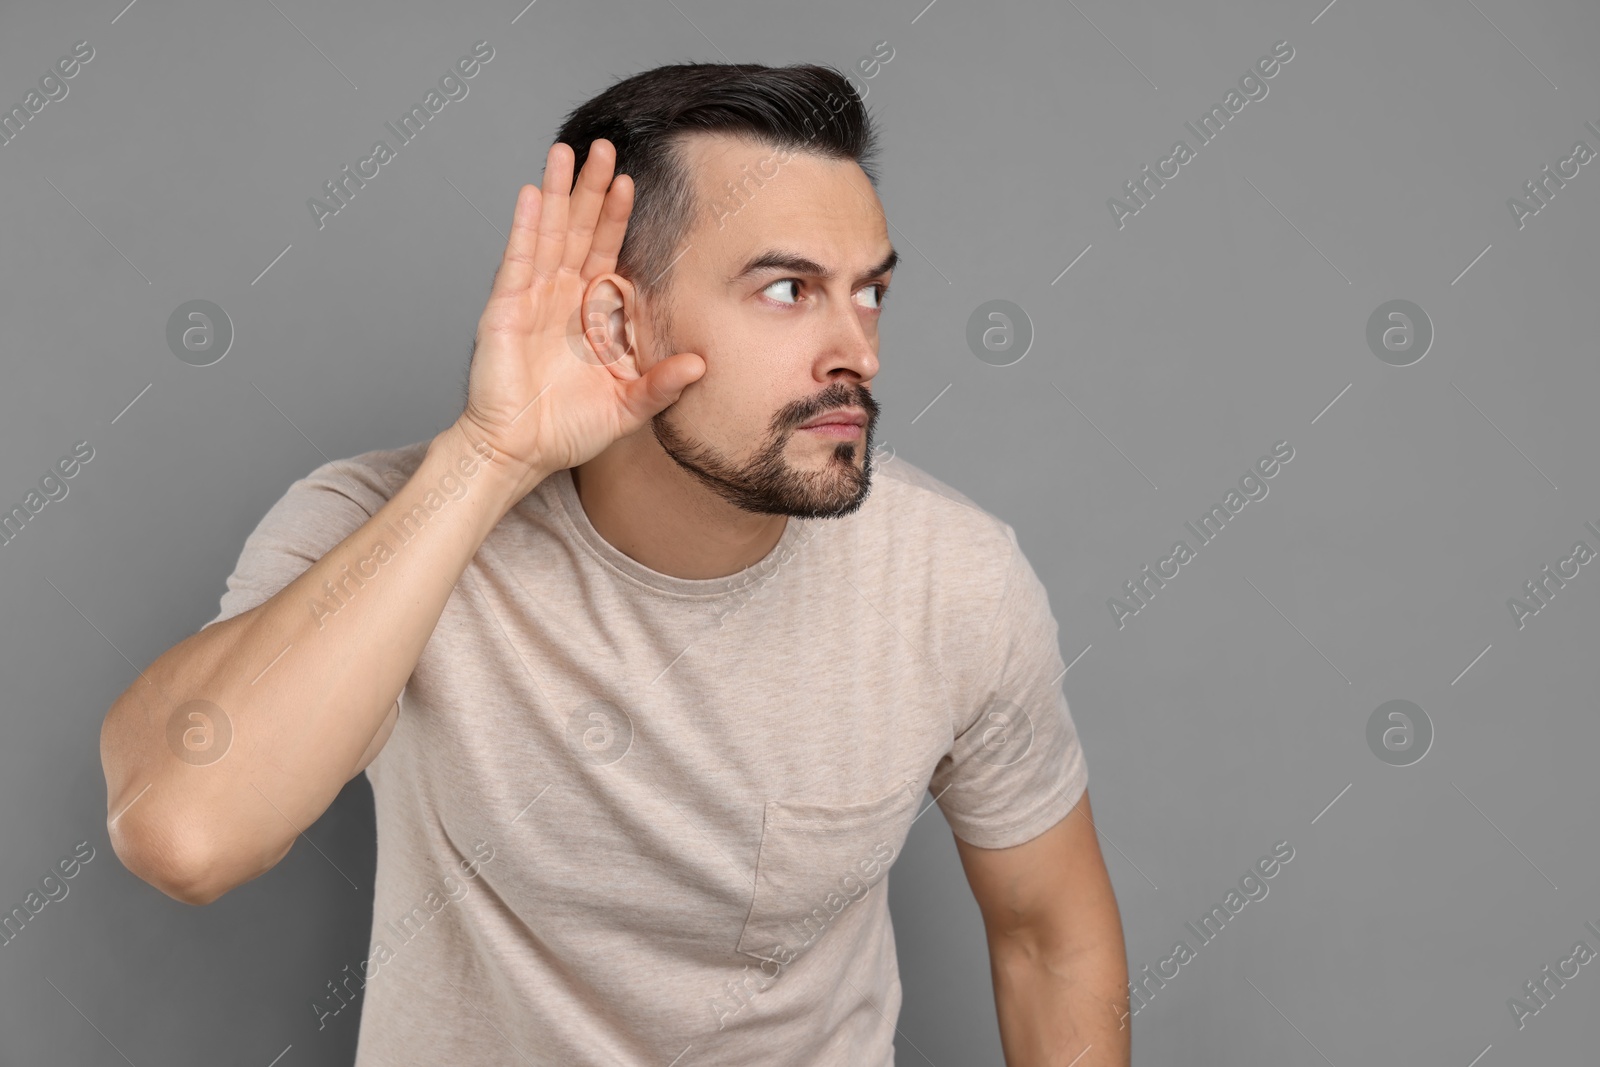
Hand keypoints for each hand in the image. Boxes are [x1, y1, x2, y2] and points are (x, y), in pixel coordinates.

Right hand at [456, 139, 704, 498]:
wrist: (519, 452)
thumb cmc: (568, 431)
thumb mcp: (628, 407)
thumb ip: (662, 384)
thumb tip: (701, 363)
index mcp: (590, 312)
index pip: (607, 252)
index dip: (618, 217)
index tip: (632, 182)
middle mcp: (561, 297)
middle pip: (580, 230)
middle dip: (592, 189)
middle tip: (605, 147)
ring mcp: (531, 298)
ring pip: (549, 233)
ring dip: (559, 192)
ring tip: (568, 152)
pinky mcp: (505, 308)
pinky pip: (519, 259)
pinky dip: (527, 226)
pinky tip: (535, 193)